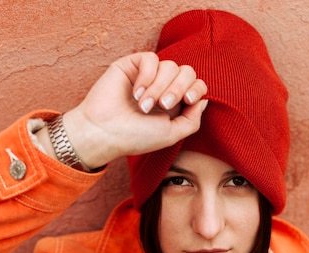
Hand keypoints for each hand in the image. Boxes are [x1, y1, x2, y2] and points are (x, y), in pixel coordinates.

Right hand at [43, 52, 207, 168]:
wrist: (105, 132)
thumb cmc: (135, 137)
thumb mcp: (171, 135)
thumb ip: (192, 121)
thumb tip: (204, 100)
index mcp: (174, 104)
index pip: (196, 85)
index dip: (196, 89)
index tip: (186, 101)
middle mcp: (162, 87)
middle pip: (187, 72)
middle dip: (178, 88)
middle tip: (163, 105)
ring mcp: (148, 75)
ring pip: (170, 66)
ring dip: (158, 88)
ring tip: (143, 106)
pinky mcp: (132, 65)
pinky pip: (151, 59)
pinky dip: (147, 76)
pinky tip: (136, 92)